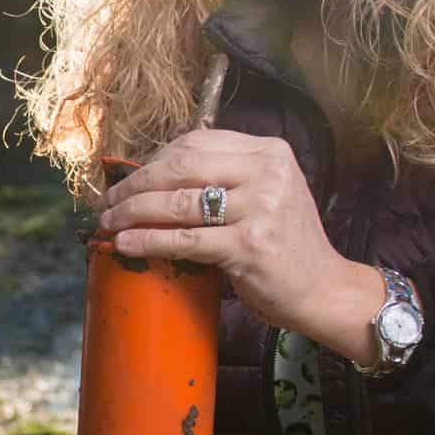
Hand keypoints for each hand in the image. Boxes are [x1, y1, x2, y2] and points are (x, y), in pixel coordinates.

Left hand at [95, 128, 387, 362]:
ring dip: (133, 213)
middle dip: (135, 184)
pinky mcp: (250, 246)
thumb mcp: (265, 195)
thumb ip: (223, 177)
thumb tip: (151, 175)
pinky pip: (184, 240)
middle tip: (109, 202)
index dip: (153, 161)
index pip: (194, 144)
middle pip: (180, 167)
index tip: (129, 180)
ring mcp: (261, 208)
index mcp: (270, 152)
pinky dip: (147, 241)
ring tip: (110, 223)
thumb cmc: (285, 244)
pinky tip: (125, 244)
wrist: (324, 290)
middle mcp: (268, 172)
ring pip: (177, 202)